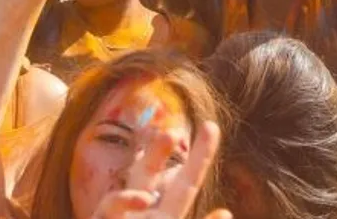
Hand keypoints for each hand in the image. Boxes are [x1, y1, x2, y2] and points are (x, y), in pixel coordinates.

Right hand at [91, 122, 229, 218]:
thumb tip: (226, 212)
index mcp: (162, 215)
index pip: (184, 183)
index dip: (200, 156)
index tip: (212, 126)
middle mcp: (139, 214)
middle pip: (148, 175)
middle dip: (158, 151)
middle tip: (174, 130)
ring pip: (130, 188)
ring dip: (145, 171)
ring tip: (164, 146)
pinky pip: (110, 209)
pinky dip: (125, 201)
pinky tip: (143, 199)